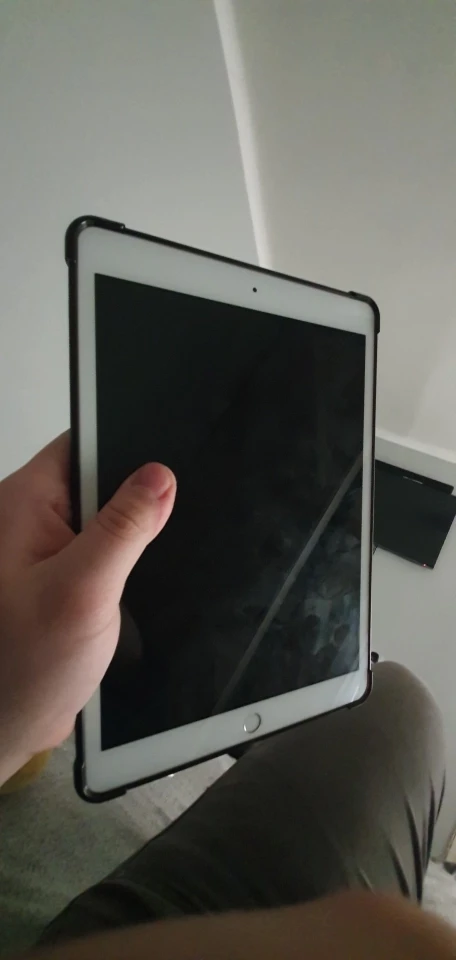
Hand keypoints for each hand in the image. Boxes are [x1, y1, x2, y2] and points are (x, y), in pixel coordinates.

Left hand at [0, 434, 175, 783]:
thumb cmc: (21, 670)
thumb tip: (159, 477)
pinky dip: (119, 565)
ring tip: (128, 574)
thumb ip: (123, 529)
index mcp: (21, 506)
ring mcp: (42, 551)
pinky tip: (124, 589)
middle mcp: (27, 521)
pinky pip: (99, 553)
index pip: (80, 444)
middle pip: (96, 480)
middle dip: (132, 502)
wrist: (8, 728)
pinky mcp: (56, 578)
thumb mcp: (84, 591)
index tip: (164, 466)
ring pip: (103, 519)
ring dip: (128, 539)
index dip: (126, 447)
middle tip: (149, 538)